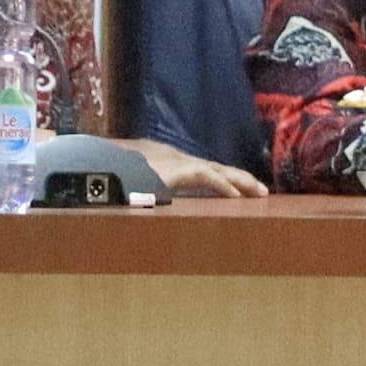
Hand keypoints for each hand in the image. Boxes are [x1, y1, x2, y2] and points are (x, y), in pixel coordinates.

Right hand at [125, 138, 269, 200]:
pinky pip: (207, 176)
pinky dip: (223, 186)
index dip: (225, 181)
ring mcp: (180, 162)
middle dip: (241, 179)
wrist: (103, 166)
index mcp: (172, 164)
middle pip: (218, 169)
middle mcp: (180, 160)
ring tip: (260, 193)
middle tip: (262, 191)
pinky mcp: (179, 169)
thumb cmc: (115, 175)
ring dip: (241, 182)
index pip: (206, 171)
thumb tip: (151, 205)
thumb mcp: (136, 185)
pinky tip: (237, 196)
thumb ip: (147, 192)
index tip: (242, 192)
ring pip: (219, 170)